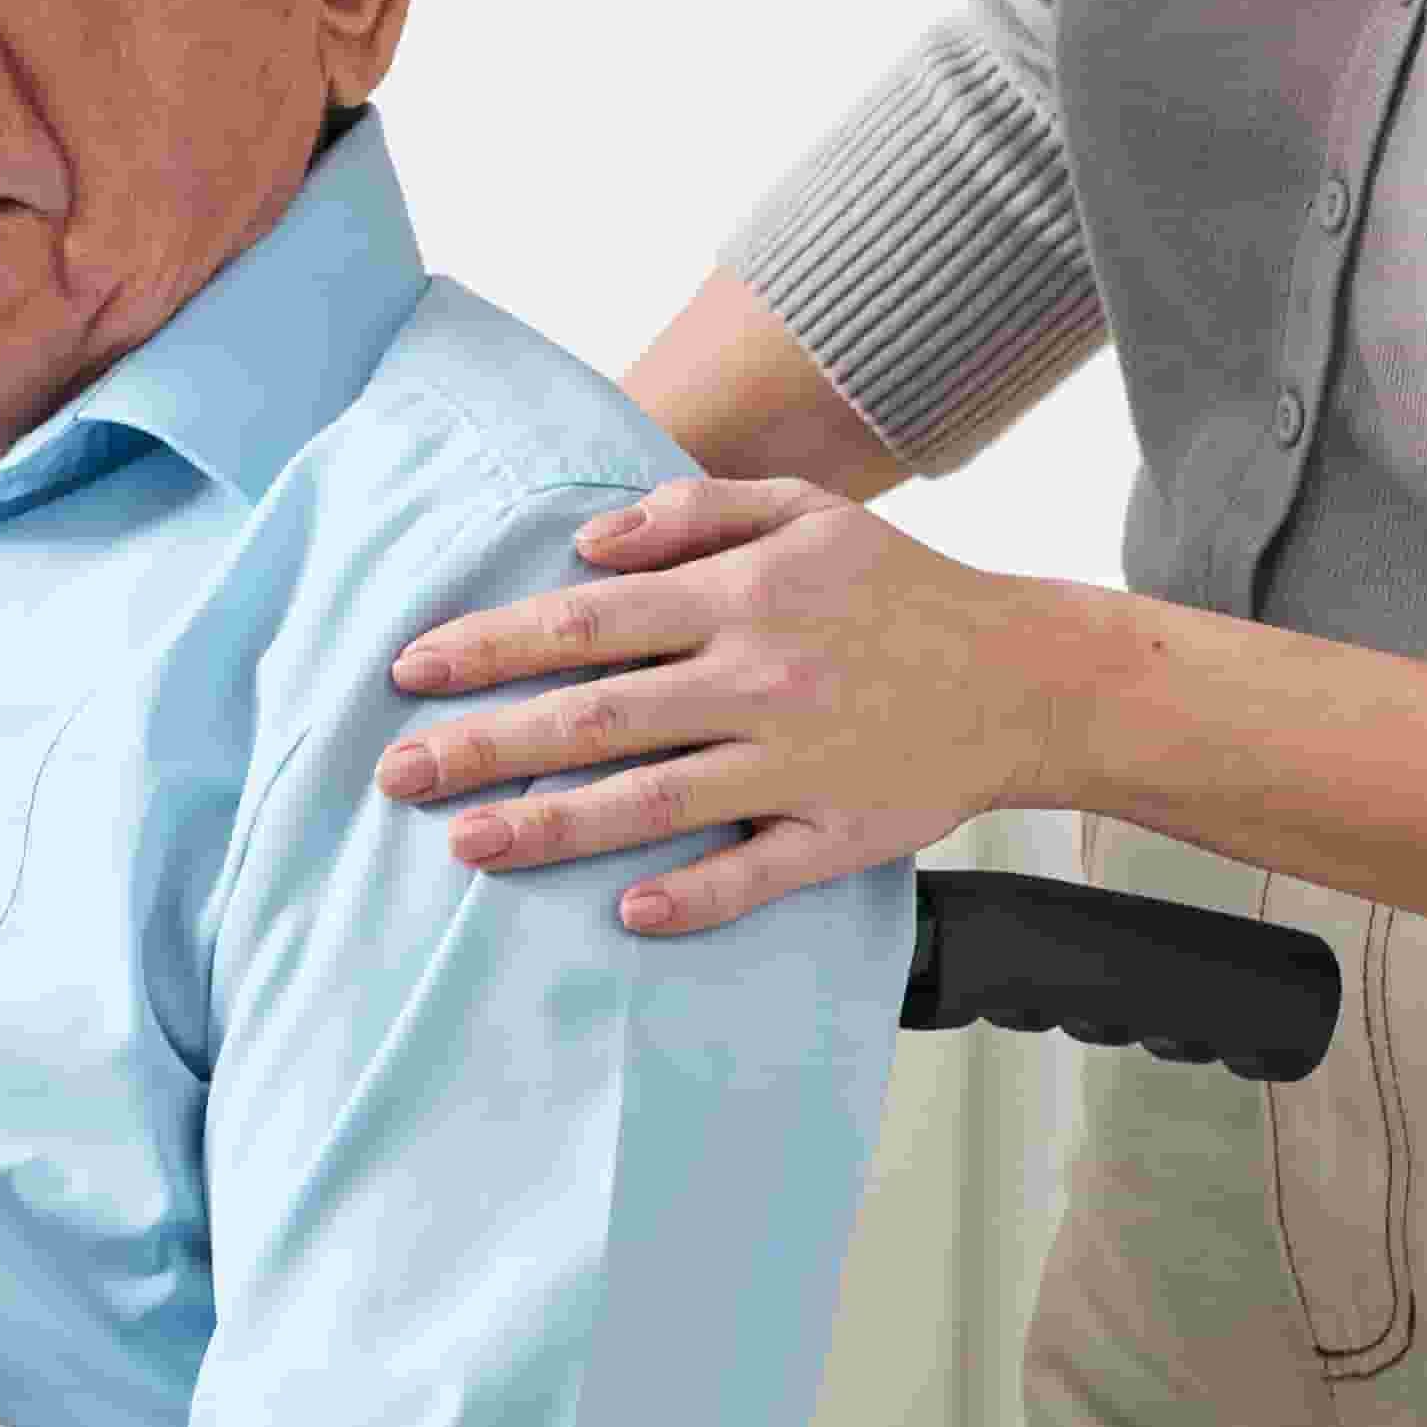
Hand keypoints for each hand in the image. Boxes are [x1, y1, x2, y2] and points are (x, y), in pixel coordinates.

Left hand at [372, 475, 1100, 930]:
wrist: (1029, 674)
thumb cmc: (899, 588)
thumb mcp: (806, 510)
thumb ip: (691, 513)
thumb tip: (585, 545)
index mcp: (741, 597)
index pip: (586, 623)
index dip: (491, 646)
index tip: (411, 671)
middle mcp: (759, 678)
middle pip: (598, 716)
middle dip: (488, 744)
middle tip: (397, 775)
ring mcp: (800, 760)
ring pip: (657, 801)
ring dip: (555, 826)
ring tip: (467, 844)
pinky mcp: (843, 830)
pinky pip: (759, 871)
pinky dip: (698, 896)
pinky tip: (628, 916)